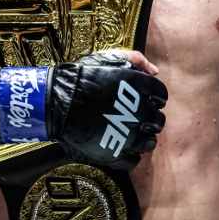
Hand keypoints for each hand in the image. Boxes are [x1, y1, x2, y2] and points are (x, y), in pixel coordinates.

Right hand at [0, 50, 165, 170]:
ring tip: (128, 132)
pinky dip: (129, 156)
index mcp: (142, 90)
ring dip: (142, 138)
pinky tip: (121, 147)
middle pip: (158, 122)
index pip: (161, 96)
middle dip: (148, 119)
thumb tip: (155, 71)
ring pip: (149, 143)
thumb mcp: (109, 58)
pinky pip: (133, 161)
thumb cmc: (82, 77)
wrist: (57, 101)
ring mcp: (129, 136)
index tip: (142, 98)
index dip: (152, 97)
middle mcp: (141, 114)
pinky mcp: (115, 154)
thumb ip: (136, 59)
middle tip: (134, 116)